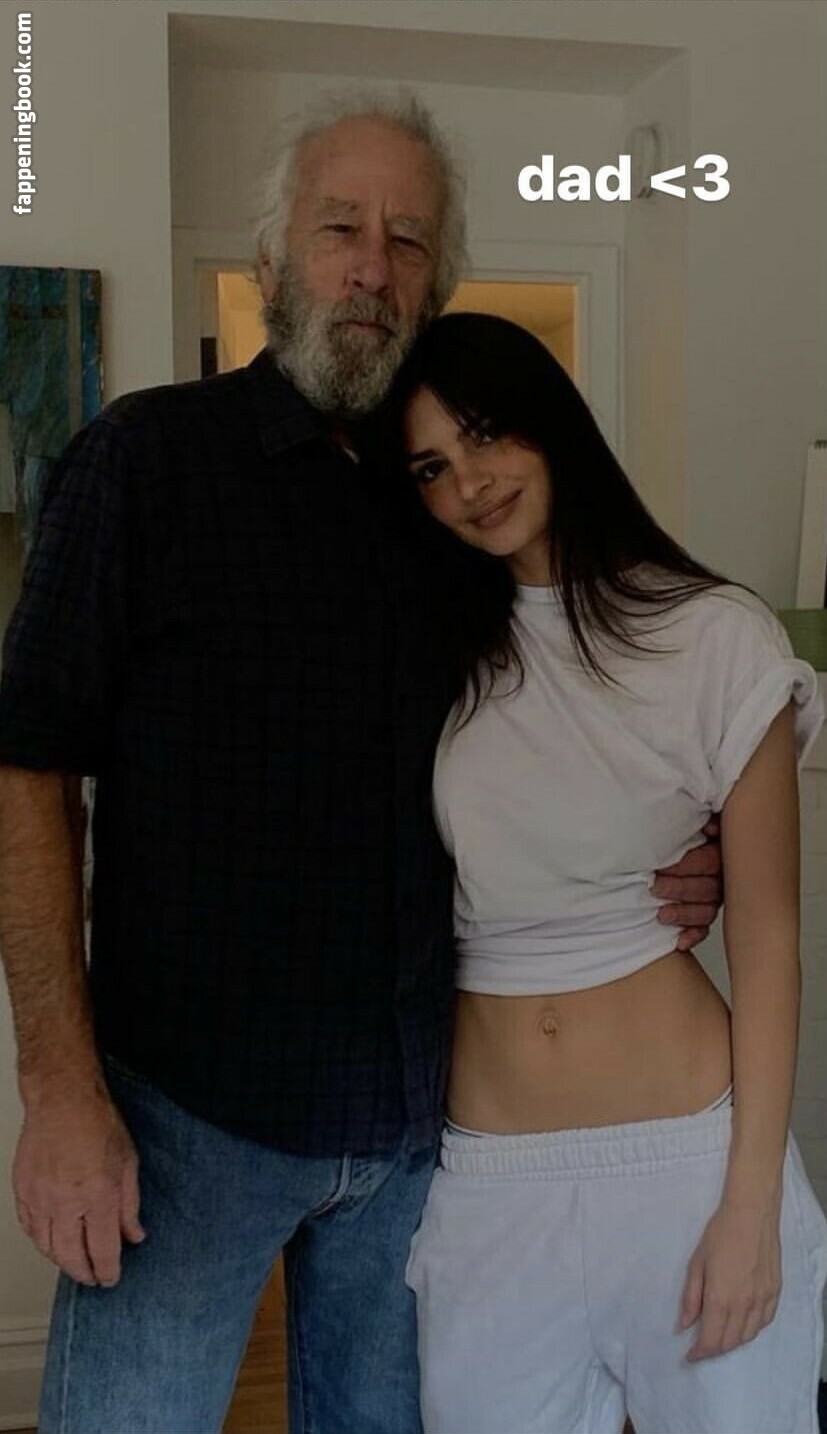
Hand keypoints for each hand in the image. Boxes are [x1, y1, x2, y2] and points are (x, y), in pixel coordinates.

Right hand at [13, 1081, 144, 1286]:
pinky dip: (41, 1241)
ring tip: (75, 1262)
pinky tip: (52, 1241)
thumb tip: (134, 1235)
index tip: (111, 1278)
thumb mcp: (128, 1162)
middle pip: (71, 1256)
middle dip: (84, 1273)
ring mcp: (40, 1197)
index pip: (103, 1249)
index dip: (108, 1270)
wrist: (62, 1099)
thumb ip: (130, 1205)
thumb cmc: (96, 1122)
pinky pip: (29, 1227)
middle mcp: (66, 1200)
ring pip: (46, 1246)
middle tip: (92, 1277)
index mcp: (97, 1194)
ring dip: (62, 1260)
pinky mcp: (22, 1190)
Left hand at [652, 818, 722, 948]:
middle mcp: (722, 877)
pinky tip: (680, 941)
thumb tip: (709, 828)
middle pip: (708, 888)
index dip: (687, 865)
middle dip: (680, 889)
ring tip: (661, 915)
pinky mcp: (704, 915)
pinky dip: (692, 936)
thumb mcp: (692, 823)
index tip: (663, 866)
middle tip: (655, 887)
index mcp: (720, 852)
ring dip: (684, 915)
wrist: (666, 846)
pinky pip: (704, 929)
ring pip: (707, 911)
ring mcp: (715, 898)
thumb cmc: (678, 834)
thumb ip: (702, 823)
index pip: (710, 861)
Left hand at [679, 1197, 781, 1359]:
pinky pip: (764, 1322)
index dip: (699, 1353)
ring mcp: (762, 1300)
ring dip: (732, 1342)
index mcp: (721, 1299)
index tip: (689, 1355)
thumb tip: (684, 1325)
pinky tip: (742, 1322)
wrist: (751, 1214)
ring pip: (748, 1336)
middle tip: (701, 1345)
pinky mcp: (775, 1293)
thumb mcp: (696, 1263)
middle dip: (713, 1349)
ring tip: (719, 1335)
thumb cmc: (719, 1234)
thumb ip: (691, 1297)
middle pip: (729, 1342)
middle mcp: (744, 1305)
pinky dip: (751, 1329)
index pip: (711, 1340)